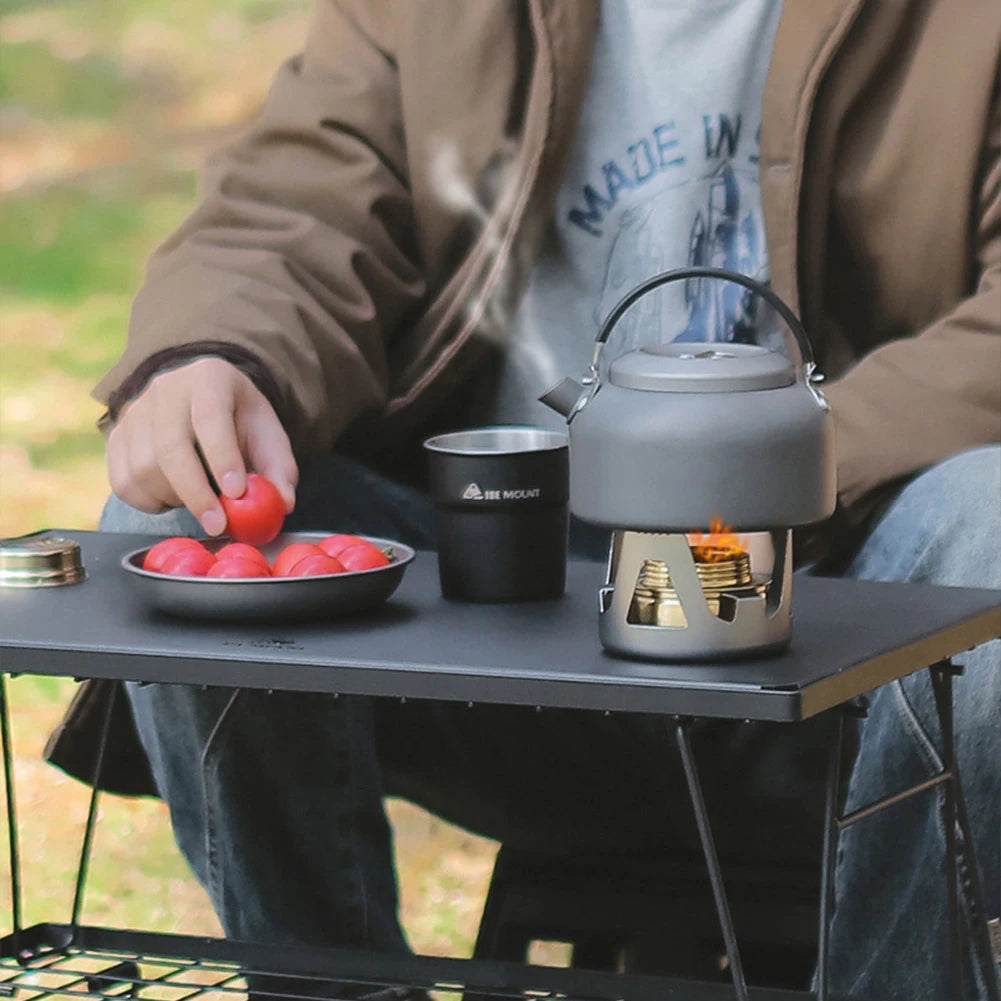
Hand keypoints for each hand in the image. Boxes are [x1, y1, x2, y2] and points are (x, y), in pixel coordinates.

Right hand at [107, 357, 297, 535]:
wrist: (203, 401)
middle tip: (218, 524)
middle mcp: (165, 390)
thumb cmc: (239, 421)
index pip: (211, 417)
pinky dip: (148, 502)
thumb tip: (282, 503)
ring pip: (143, 467)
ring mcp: (135, 411)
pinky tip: (173, 498)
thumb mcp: (267, 435)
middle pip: (170, 446)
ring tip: (200, 500)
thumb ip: (279, 470)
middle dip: (195, 493)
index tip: (235, 493)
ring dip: (174, 498)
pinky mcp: (116, 436)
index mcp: (210, 378)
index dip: (222, 457)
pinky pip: (123, 481)